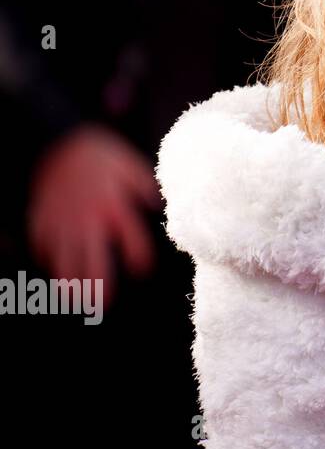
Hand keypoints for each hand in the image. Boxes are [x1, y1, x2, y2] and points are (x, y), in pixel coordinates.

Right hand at [27, 124, 161, 307]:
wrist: (58, 142)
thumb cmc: (101, 157)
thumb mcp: (132, 167)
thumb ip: (147, 189)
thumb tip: (158, 205)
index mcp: (116, 208)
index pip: (134, 244)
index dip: (140, 261)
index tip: (141, 270)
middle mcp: (89, 220)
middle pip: (94, 261)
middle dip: (99, 286)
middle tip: (102, 306)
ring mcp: (63, 222)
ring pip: (65, 261)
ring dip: (70, 283)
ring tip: (77, 301)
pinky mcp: (42, 220)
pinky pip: (44, 247)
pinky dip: (49, 261)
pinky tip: (56, 271)